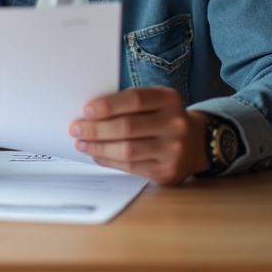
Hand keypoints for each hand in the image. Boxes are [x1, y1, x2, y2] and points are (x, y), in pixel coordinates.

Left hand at [69, 86, 209, 184]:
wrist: (196, 143)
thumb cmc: (163, 118)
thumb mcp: (155, 101)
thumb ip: (128, 103)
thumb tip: (89, 113)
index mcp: (169, 99)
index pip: (134, 100)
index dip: (107, 105)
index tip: (86, 110)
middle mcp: (175, 124)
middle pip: (127, 127)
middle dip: (96, 129)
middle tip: (75, 128)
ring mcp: (173, 150)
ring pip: (127, 150)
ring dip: (98, 147)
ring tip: (81, 143)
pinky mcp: (167, 171)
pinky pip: (131, 167)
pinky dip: (108, 160)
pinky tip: (96, 154)